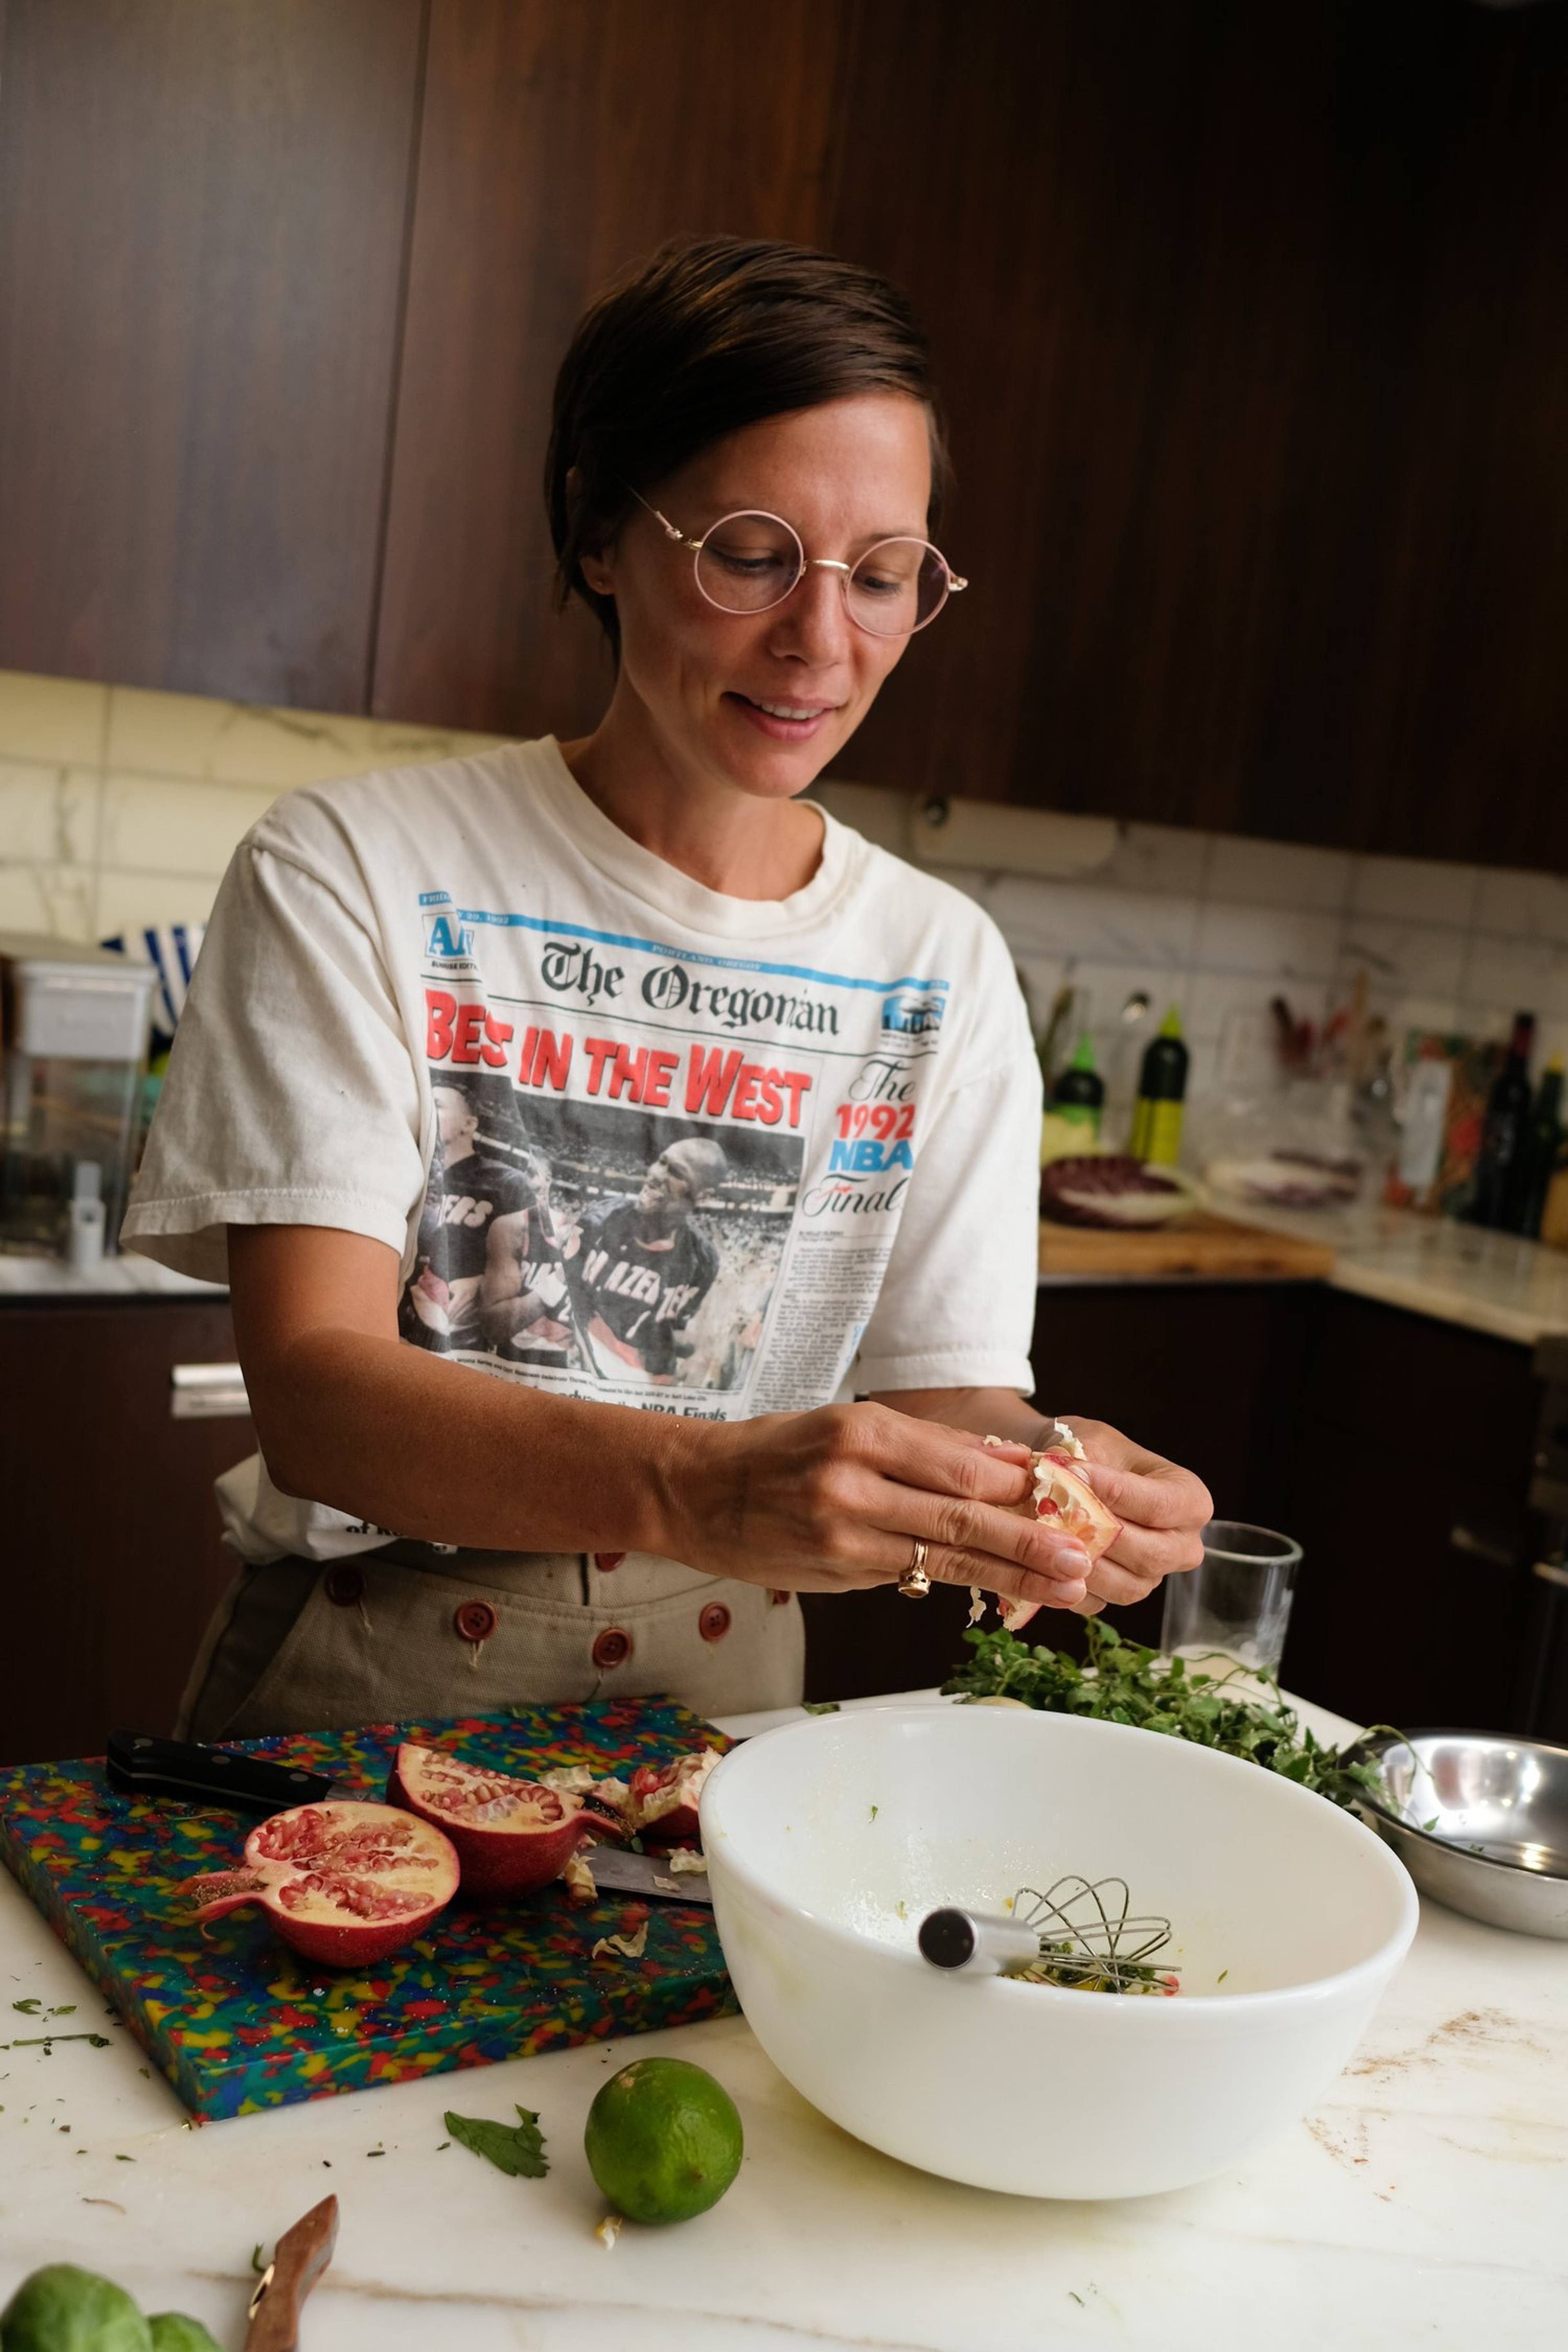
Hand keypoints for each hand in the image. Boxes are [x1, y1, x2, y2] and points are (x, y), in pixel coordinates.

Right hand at [666, 1402, 1099, 1611]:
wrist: (696, 1489)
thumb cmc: (777, 1454)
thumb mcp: (847, 1428)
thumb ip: (921, 1451)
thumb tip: (1004, 1469)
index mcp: (863, 1429)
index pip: (961, 1462)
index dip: (1022, 1484)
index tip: (1073, 1495)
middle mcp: (854, 1477)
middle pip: (962, 1512)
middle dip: (1032, 1536)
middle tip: (1086, 1552)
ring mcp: (843, 1530)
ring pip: (944, 1553)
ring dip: (1013, 1571)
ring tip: (1067, 1582)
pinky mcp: (835, 1569)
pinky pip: (910, 1576)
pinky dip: (961, 1583)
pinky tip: (1003, 1592)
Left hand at [1056, 1416, 1210, 1615]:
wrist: (1071, 1475)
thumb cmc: (1092, 1455)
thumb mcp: (1092, 1440)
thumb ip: (1082, 1456)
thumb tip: (1062, 1473)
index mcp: (1189, 1500)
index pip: (1160, 1506)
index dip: (1117, 1493)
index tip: (1074, 1472)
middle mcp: (1182, 1545)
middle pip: (1150, 1555)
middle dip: (1101, 1535)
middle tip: (1058, 1511)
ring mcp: (1153, 1576)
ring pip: (1126, 1586)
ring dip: (1083, 1562)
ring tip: (1048, 1532)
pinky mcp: (1119, 1594)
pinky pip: (1098, 1602)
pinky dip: (1067, 1583)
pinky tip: (1043, 1558)